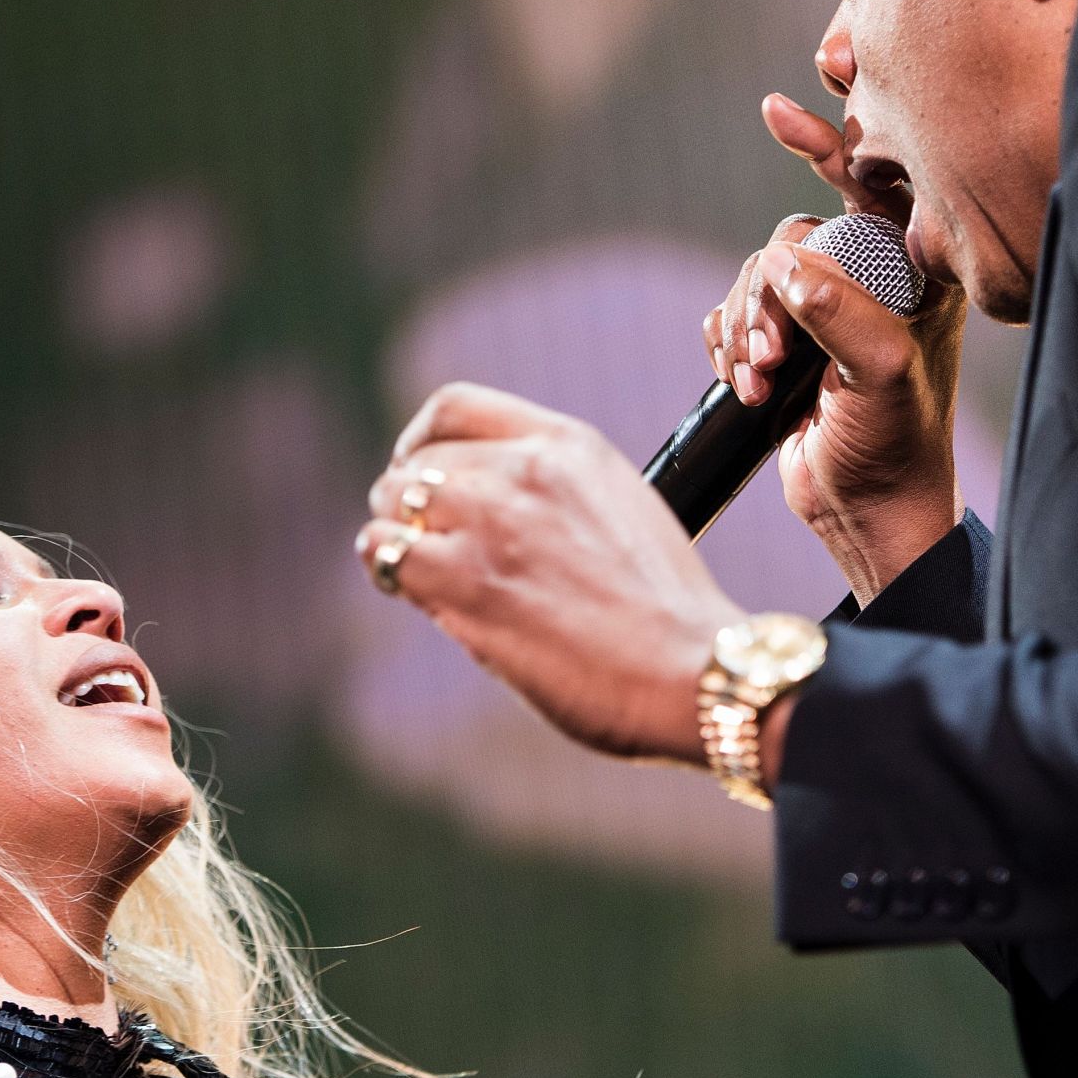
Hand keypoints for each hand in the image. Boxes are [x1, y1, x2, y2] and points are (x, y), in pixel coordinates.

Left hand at [358, 383, 746, 766]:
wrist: (692, 669)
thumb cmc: (667, 613)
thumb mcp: (621, 508)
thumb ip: (555, 493)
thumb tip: (487, 511)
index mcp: (569, 444)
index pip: (454, 408)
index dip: (420, 440)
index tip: (417, 468)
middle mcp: (524, 469)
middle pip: (417, 462)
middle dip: (409, 501)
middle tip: (421, 540)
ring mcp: (491, 522)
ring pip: (391, 503)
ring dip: (393, 534)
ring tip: (412, 567)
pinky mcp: (465, 583)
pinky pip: (385, 554)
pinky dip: (387, 569)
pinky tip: (409, 590)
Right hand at [701, 95, 967, 595]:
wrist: (864, 513)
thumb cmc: (896, 446)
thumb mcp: (880, 375)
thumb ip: (839, 311)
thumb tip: (784, 265)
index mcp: (913, 273)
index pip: (869, 187)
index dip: (826, 145)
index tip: (775, 112)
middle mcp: (871, 281)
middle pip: (793, 236)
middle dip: (767, 290)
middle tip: (771, 351)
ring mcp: (825, 310)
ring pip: (757, 277)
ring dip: (745, 328)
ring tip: (760, 379)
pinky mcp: (785, 341)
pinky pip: (734, 311)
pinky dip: (728, 343)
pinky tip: (743, 380)